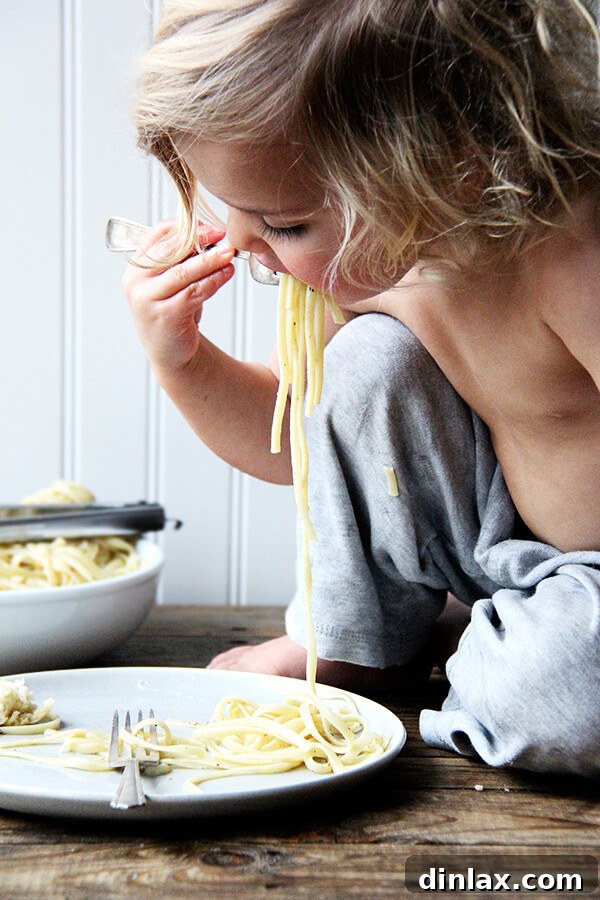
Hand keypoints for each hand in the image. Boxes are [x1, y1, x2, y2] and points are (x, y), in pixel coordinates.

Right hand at [122, 219, 234, 372]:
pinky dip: (213, 281)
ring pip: (183, 272)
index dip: (185, 227)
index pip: (158, 236)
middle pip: (170, 251)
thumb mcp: (173, 282)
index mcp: (136, 267)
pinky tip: (227, 273)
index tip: (209, 226)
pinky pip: (194, 292)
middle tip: (223, 235)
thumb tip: (211, 235)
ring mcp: (147, 300)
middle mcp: (136, 282)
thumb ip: (183, 259)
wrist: (171, 353)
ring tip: (229, 253)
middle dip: (200, 240)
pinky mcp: (165, 316)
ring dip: (210, 260)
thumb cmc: (174, 312)